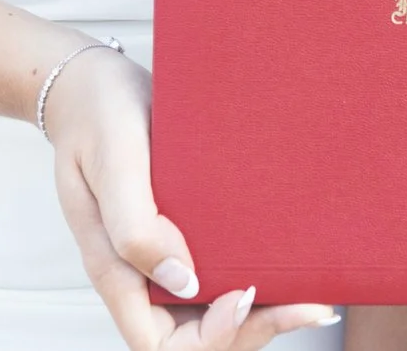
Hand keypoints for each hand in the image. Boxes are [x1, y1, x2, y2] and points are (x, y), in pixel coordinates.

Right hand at [45, 43, 338, 350]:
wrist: (94, 82)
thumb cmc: (98, 115)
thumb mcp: (112, 160)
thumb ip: (134, 225)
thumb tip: (182, 283)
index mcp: (115, 268)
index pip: (159, 342)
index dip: (209, 334)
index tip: (246, 294)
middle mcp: (139, 272)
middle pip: (193, 336)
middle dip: (251, 329)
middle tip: (308, 304)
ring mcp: (161, 254)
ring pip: (210, 311)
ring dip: (259, 312)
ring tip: (312, 296)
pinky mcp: (182, 231)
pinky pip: (216, 273)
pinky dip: (254, 277)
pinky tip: (290, 262)